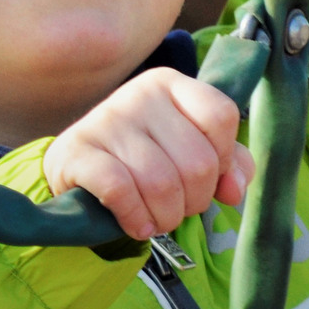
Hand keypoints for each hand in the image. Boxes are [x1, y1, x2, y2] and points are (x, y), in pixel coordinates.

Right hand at [43, 69, 255, 240]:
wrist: (74, 168)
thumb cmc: (141, 159)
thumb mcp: (187, 149)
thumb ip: (228, 163)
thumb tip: (234, 190)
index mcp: (171, 84)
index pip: (221, 116)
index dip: (224, 160)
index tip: (208, 177)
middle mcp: (140, 93)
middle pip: (198, 162)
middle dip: (194, 201)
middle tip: (177, 207)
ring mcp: (107, 119)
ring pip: (162, 184)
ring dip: (166, 217)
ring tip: (157, 220)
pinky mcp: (77, 149)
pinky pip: (121, 191)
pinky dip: (136, 218)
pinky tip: (137, 225)